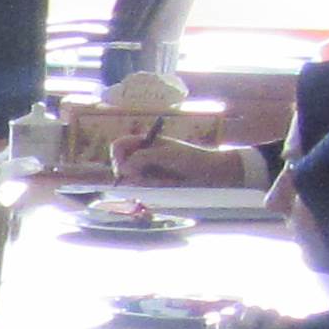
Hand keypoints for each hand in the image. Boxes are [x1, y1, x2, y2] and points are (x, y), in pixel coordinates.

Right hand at [125, 138, 264, 186]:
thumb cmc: (190, 158)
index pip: (118, 146)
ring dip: (146, 181)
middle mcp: (143, 155)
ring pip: (132, 178)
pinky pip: (143, 187)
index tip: (126, 167)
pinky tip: (167, 184)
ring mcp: (148, 169)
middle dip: (132, 172)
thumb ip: (142, 158)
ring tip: (165, 180)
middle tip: (147, 177)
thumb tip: (124, 169)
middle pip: (122, 164)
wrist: (210, 173)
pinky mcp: (154, 182)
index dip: (117, 157)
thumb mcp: (165, 155)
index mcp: (145, 142)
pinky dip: (152, 187)